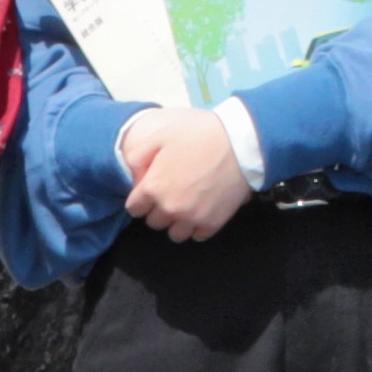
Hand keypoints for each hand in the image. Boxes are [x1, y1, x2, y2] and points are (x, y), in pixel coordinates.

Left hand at [117, 104, 257, 242]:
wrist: (239, 144)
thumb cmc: (199, 135)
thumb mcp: (161, 135)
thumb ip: (138, 155)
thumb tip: (132, 175)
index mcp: (153, 188)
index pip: (134, 209)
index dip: (141, 199)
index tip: (150, 191)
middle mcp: (169, 208)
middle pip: (154, 223)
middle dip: (158, 210)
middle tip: (171, 194)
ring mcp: (192, 218)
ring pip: (175, 234)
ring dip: (177, 223)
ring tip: (186, 206)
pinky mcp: (213, 223)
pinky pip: (197, 236)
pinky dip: (197, 227)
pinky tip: (202, 211)